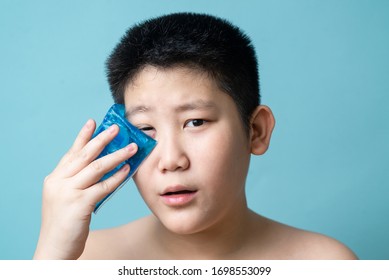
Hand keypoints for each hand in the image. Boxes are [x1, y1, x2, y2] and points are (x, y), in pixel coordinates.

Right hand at [33, 119, 136, 258]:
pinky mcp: (79, 204)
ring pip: (96, 167)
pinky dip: (117, 177)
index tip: (93, 122)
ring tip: (132, 147)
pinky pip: (103, 186)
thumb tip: (103, 168)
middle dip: (102, 139)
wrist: (54, 248)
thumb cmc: (63, 224)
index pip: (72, 152)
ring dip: (116, 155)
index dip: (83, 136)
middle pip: (84, 154)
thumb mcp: (65, 198)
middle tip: (117, 128)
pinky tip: (127, 169)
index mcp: (54, 178)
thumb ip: (78, 182)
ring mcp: (68, 192)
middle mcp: (59, 181)